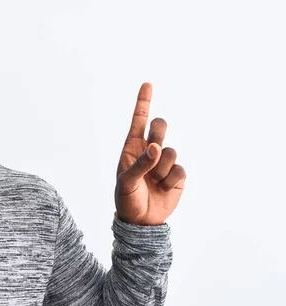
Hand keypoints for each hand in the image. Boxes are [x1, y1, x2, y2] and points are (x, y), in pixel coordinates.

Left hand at [114, 83, 185, 225]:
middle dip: (158, 133)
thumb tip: (155, 147)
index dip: (143, 102)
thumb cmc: (127, 199)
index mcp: (132, 148)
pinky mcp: (177, 175)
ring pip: (171, 151)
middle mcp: (149, 152)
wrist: (141, 222)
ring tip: (153, 182)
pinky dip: (171, 180)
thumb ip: (139, 164)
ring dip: (161, 169)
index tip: (147, 83)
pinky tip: (163, 189)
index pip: (138, 121)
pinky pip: (179, 170)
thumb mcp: (126, 182)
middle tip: (152, 150)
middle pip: (159, 127)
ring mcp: (164, 163)